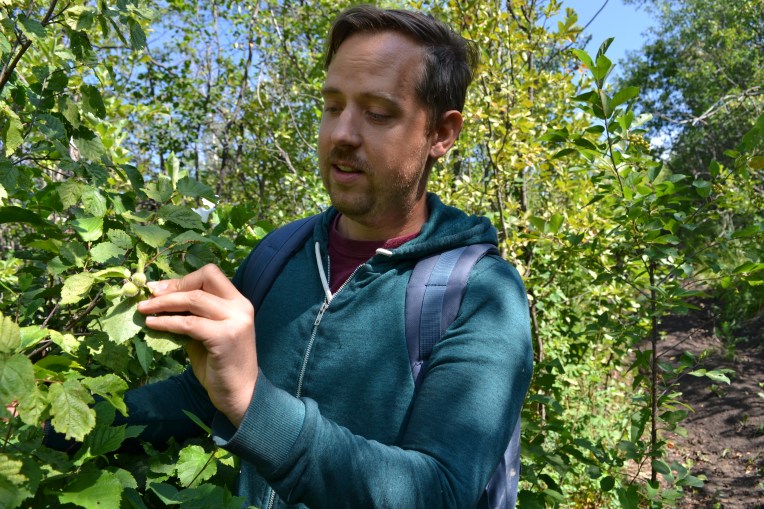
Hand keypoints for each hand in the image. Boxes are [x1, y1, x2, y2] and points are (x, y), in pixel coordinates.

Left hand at [137, 264, 256, 426]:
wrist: (240, 394)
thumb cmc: (221, 365)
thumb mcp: (206, 334)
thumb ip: (192, 317)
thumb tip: (159, 302)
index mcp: (238, 302)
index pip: (210, 275)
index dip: (183, 279)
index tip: (160, 289)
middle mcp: (240, 307)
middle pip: (203, 280)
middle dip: (172, 287)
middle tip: (149, 296)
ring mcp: (235, 321)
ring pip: (194, 300)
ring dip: (164, 303)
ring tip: (144, 309)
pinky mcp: (225, 337)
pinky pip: (189, 323)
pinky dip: (167, 322)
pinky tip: (153, 325)